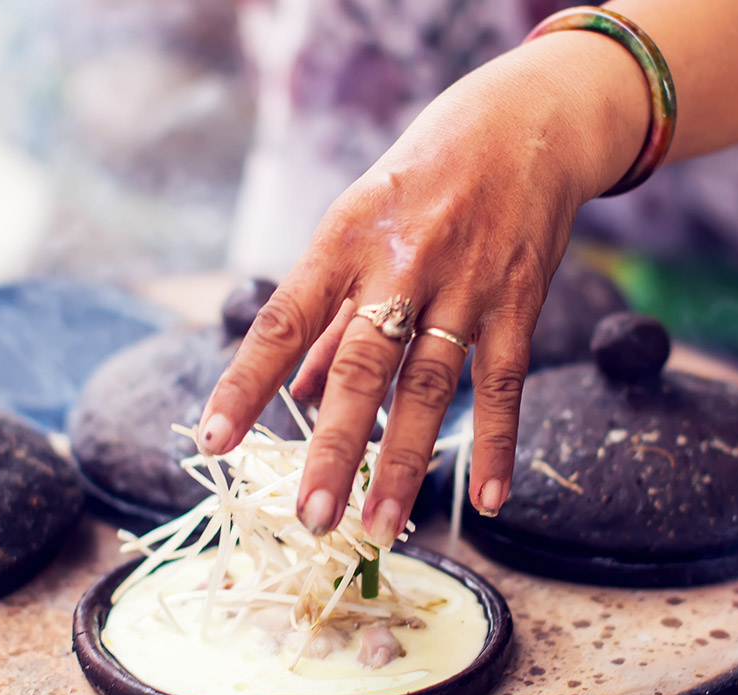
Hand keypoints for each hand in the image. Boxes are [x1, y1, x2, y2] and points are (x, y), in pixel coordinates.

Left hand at [196, 32, 646, 544]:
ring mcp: (465, 284)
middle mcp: (402, 263)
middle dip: (334, 448)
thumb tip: (298, 394)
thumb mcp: (358, 224)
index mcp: (344, 238)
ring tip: (379, 526)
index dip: (246, 384)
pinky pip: (503, 385)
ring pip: (430, 387)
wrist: (525, 125)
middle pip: (361, 368)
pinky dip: (496, 445)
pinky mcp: (519, 300)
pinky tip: (489, 502)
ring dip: (403, 463)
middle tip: (311, 517)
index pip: (282, 320)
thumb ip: (329, 314)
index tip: (213, 442)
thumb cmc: (423, 178)